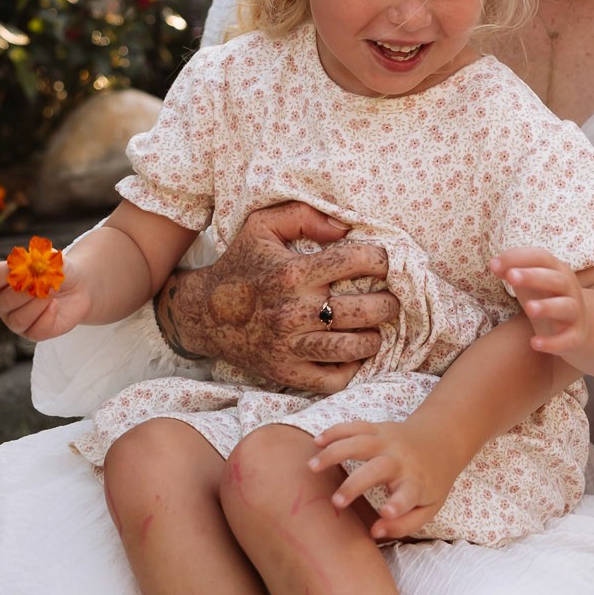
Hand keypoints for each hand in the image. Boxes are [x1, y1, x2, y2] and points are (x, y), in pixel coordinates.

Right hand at [0, 259, 92, 343]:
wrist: (78, 286)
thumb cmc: (57, 271)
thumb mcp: (51, 260)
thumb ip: (41, 261)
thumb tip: (32, 266)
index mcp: (1, 281)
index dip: (6, 272)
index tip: (27, 266)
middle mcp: (4, 303)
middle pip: (4, 301)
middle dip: (26, 292)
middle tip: (45, 282)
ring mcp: (15, 321)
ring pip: (18, 320)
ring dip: (38, 304)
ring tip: (53, 291)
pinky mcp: (33, 333)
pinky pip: (36, 331)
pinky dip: (48, 317)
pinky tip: (56, 305)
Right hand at [159, 202, 398, 391]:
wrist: (203, 314)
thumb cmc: (241, 265)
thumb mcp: (262, 226)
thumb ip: (304, 215)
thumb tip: (345, 227)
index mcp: (292, 272)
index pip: (357, 261)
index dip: (381, 260)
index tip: (382, 263)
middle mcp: (293, 311)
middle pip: (365, 310)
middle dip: (389, 302)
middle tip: (390, 299)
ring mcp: (290, 346)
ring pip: (353, 348)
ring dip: (375, 338)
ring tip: (376, 328)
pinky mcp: (286, 372)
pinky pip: (332, 380)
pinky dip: (352, 369)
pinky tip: (354, 354)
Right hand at [310, 412, 462, 540]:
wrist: (442, 440)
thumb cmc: (431, 482)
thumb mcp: (428, 508)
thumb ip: (404, 525)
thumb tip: (375, 532)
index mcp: (416, 483)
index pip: (408, 495)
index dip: (397, 505)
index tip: (385, 512)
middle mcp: (401, 460)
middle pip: (376, 469)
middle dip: (355, 484)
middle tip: (335, 502)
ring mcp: (389, 441)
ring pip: (359, 443)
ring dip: (334, 453)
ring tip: (312, 466)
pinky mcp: (379, 428)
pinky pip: (354, 427)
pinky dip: (335, 432)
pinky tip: (316, 442)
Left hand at [491, 245, 589, 360]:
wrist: (577, 326)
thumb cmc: (546, 298)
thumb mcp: (530, 283)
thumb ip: (513, 272)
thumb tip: (494, 265)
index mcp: (558, 271)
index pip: (541, 257)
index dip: (518, 258)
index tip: (493, 264)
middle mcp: (570, 289)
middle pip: (555, 280)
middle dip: (533, 277)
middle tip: (511, 276)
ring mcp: (575, 313)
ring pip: (566, 307)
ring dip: (548, 307)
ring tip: (529, 308)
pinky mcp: (575, 337)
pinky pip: (567, 340)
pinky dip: (553, 343)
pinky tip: (534, 343)